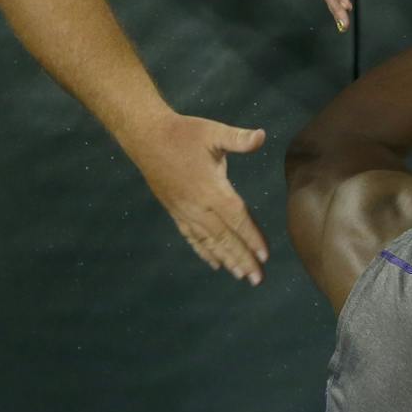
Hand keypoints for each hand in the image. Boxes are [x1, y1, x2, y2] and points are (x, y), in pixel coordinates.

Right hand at [126, 112, 269, 284]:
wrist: (147, 137)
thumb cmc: (183, 133)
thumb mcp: (213, 131)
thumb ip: (238, 138)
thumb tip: (261, 136)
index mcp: (211, 189)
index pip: (237, 218)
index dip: (252, 237)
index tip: (265, 255)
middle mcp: (198, 206)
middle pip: (225, 238)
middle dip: (242, 259)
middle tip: (258, 279)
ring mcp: (185, 211)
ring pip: (209, 242)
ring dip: (226, 259)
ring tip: (241, 276)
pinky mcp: (175, 211)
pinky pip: (192, 237)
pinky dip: (204, 252)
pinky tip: (215, 263)